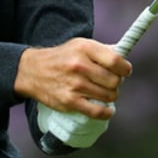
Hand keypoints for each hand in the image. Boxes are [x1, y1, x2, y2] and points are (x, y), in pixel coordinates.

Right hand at [14, 38, 131, 118]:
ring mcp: (75, 85)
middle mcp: (80, 66)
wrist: (33, 71)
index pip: (116, 61)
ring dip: (110, 96)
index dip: (125, 69)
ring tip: (103, 92)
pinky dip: (106, 112)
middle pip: (114, 81)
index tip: (125, 71)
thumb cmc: (62, 57)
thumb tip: (124, 59)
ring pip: (109, 96)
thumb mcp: (80, 45)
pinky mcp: (69, 101)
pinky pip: (97, 111)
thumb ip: (102, 51)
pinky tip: (107, 109)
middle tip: (110, 83)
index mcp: (85, 48)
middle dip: (116, 83)